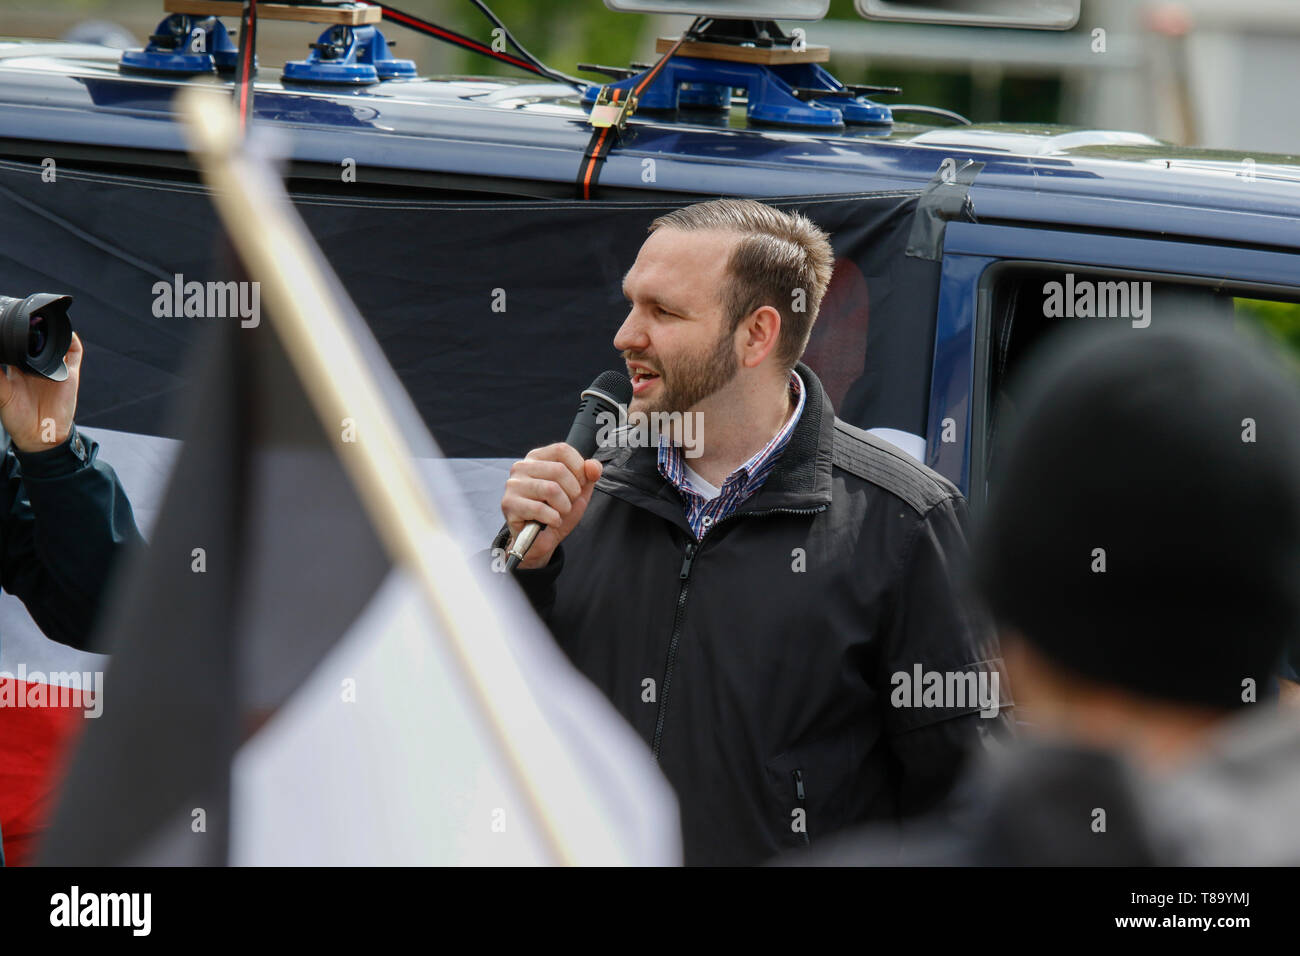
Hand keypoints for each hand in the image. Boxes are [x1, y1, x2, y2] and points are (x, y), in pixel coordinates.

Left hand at [0, 332, 81, 453]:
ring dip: (52, 332)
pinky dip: (72, 340)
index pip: (15, 345)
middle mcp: (35, 366)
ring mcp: (54, 368)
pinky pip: (74, 352)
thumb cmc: (17, 418)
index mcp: (16, 368)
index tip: (9, 324)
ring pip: (54, 343)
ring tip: (46, 322)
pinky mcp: (70, 373)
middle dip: (34, 330)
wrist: (42, 435)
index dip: (13, 334)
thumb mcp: (2, 394)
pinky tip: (67, 333)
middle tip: (29, 319)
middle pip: (35, 341)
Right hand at [501, 443, 602, 569]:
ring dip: (564, 506)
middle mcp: (522, 467)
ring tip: (560, 513)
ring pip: (551, 489)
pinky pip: (540, 509)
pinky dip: (553, 519)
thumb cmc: (557, 511)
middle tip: (568, 503)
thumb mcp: (579, 491)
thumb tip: (593, 466)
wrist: (539, 540)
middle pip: (559, 470)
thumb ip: (589, 475)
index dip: (578, 469)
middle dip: (573, 492)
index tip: (579, 485)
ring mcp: (513, 485)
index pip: (562, 450)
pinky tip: (552, 522)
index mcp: (537, 458)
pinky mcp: (509, 504)